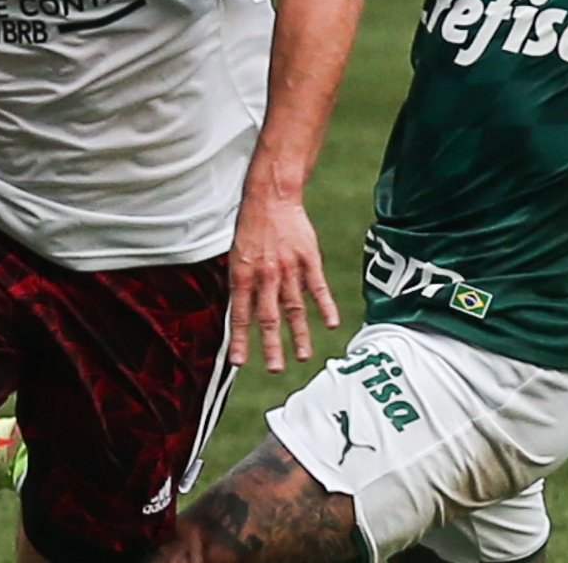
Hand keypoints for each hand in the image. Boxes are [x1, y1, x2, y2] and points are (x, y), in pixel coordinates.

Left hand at [227, 196, 339, 371]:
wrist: (271, 197)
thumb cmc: (251, 228)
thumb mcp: (236, 256)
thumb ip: (243, 285)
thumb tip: (243, 314)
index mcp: (243, 275)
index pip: (240, 314)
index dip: (240, 339)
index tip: (239, 362)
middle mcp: (265, 275)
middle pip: (268, 317)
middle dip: (271, 346)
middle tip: (274, 369)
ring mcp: (288, 268)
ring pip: (294, 307)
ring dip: (299, 334)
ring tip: (303, 357)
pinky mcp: (308, 259)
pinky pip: (318, 287)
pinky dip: (325, 306)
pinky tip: (331, 324)